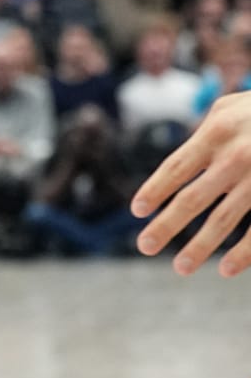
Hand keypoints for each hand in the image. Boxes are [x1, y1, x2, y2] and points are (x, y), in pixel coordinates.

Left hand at [133, 91, 250, 274]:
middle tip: (144, 247)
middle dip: (165, 225)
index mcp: (216, 132)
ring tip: (181, 268)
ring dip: (199, 247)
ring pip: (223, 220)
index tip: (137, 211)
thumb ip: (205, 133)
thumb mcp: (230, 108)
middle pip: (192, 199)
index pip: (176, 168)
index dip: (155, 191)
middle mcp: (234, 157)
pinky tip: (226, 269)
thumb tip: (180, 166)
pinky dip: (243, 252)